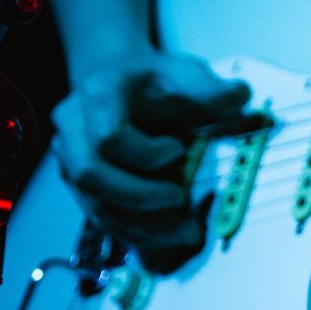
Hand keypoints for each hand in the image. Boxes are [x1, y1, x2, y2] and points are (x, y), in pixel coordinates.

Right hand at [51, 50, 253, 258]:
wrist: (122, 83)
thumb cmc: (155, 79)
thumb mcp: (184, 73)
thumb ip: (210, 88)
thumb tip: (239, 97)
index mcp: (97, 94)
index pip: (107, 136)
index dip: (144, 153)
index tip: (178, 150)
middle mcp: (73, 129)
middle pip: (89, 175)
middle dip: (139, 196)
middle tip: (180, 200)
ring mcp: (70, 160)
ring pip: (95, 204)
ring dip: (143, 225)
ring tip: (188, 231)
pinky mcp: (82, 187)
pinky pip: (102, 219)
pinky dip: (139, 233)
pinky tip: (171, 236)